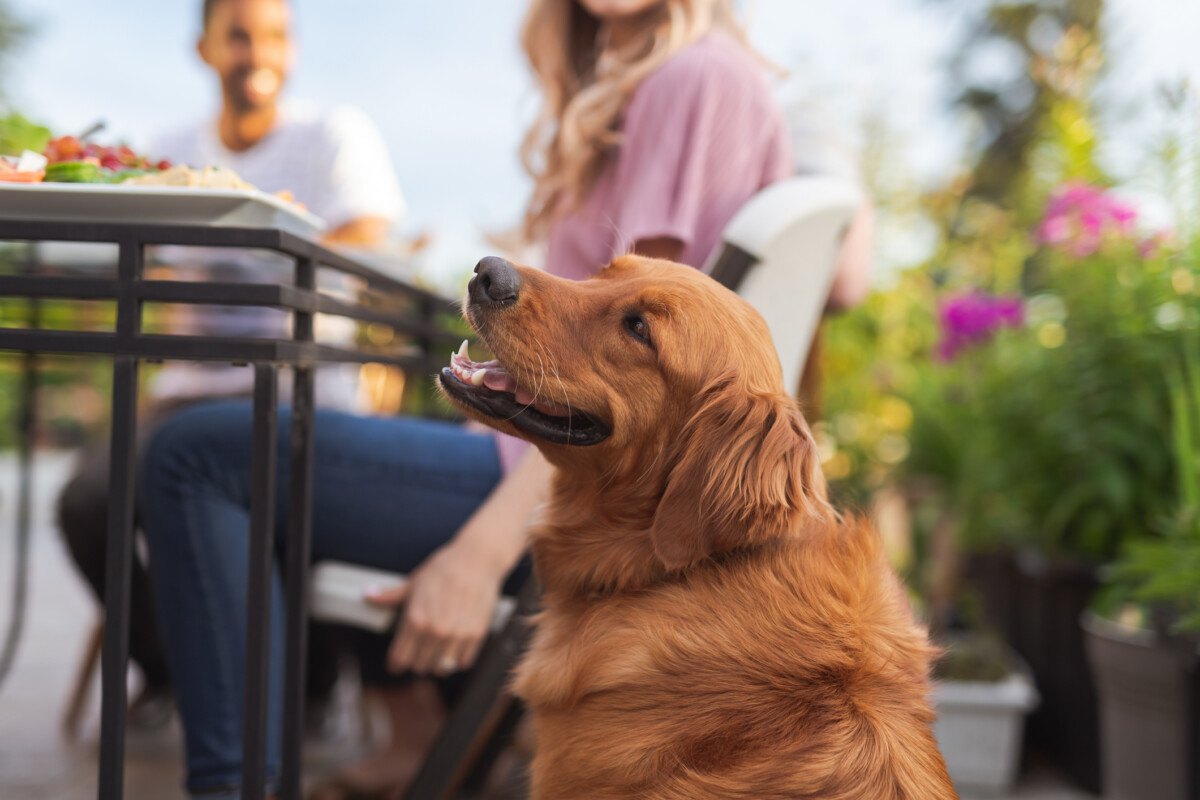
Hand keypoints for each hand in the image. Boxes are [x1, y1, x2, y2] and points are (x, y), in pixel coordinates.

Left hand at [365, 542, 503, 676]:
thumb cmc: (445, 568)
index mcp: (415, 619)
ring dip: (436, 663)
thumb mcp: (414, 582)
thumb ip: (391, 595)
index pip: (400, 657)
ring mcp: (456, 635)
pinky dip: (457, 660)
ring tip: (436, 654)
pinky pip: (463, 663)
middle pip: (419, 666)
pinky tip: (454, 650)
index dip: (395, 664)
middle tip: (418, 654)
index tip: (396, 666)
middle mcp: (434, 631)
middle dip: (416, 661)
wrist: (477, 559)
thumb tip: (368, 595)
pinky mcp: (476, 635)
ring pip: (441, 668)